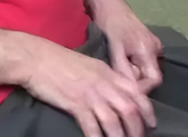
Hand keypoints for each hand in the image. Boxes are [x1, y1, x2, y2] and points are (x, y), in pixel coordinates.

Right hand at [22, 38, 156, 136]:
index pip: (137, 93)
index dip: (148, 111)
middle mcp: (104, 84)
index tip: (151, 124)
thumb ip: (105, 79)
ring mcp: (90, 95)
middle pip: (130, 110)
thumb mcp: (90, 66)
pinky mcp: (75, 104)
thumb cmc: (60, 60)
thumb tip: (116, 93)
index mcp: (109, 73)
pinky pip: (92, 127)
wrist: (36, 57)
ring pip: (114, 121)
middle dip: (137, 130)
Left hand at [87, 0, 163, 94]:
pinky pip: (143, 60)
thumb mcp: (114, 46)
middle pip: (151, 74)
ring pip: (147, 68)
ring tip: (118, 72)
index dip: (142, 89)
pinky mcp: (145, 41)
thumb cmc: (109, 21)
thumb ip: (123, 68)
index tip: (127, 91)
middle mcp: (155, 47)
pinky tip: (121, 63)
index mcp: (149, 49)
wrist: (107, 0)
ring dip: (134, 73)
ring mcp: (152, 43)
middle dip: (137, 81)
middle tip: (119, 81)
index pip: (154, 79)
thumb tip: (129, 90)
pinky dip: (134, 65)